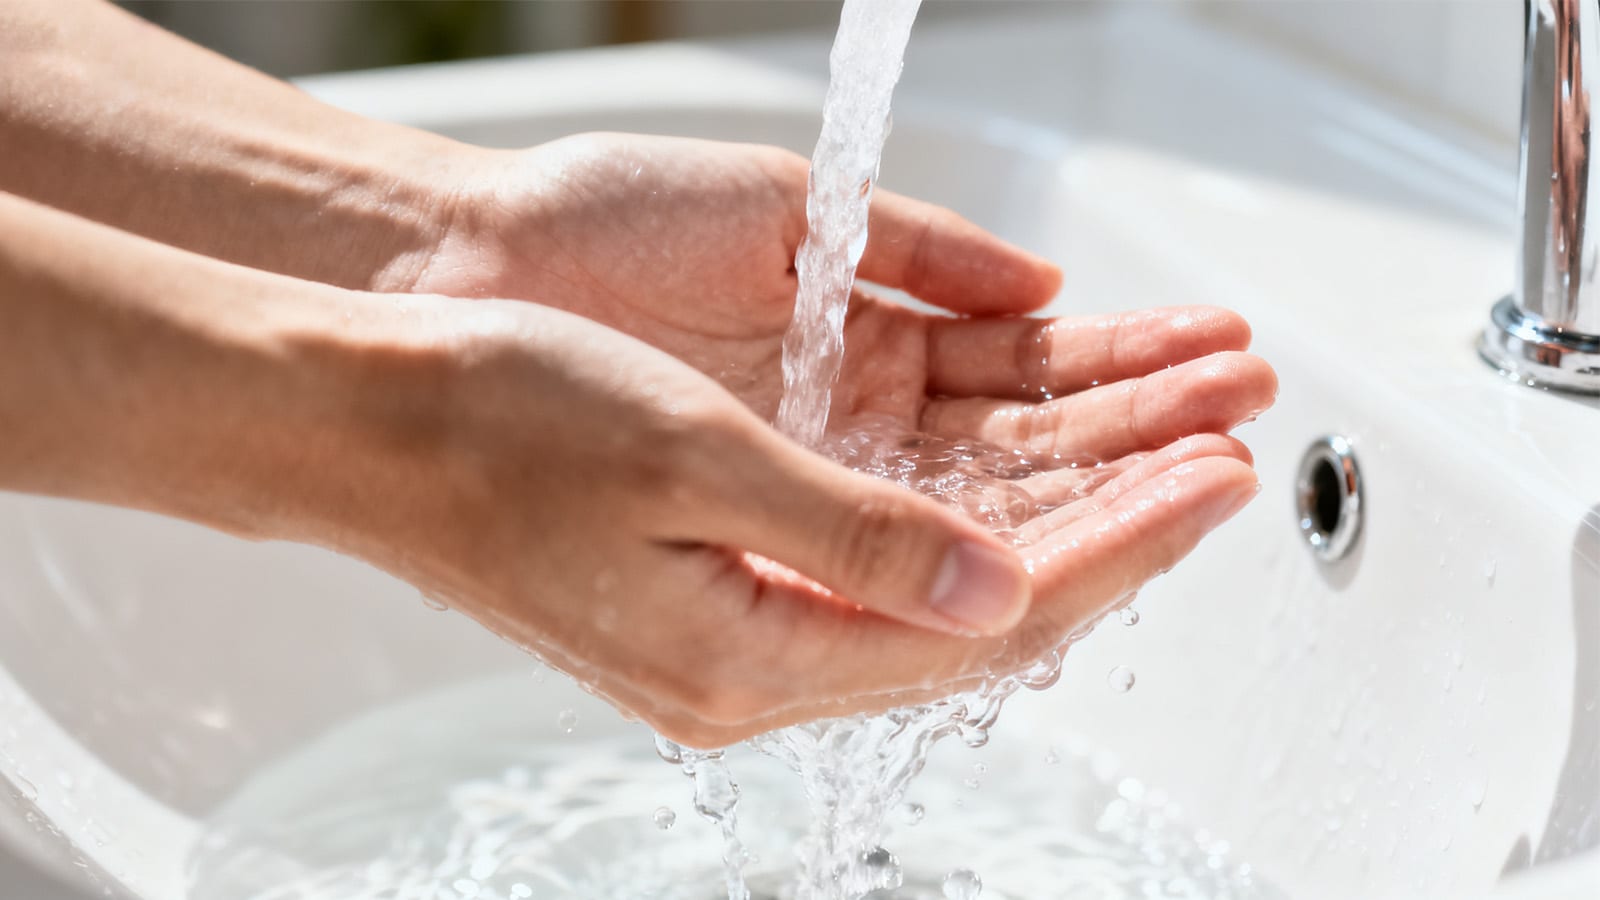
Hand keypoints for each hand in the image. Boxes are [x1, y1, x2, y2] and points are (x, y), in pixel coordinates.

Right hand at [331, 296, 1267, 748]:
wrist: (369, 421)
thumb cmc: (500, 423)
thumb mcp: (692, 462)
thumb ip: (859, 537)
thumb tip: (1007, 593)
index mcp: (754, 654)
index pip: (992, 618)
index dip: (1120, 544)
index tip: (1215, 477)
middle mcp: (758, 665)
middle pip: (988, 612)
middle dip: (1116, 529)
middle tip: (1222, 454)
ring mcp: (743, 630)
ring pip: (950, 585)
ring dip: (1056, 514)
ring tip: (1158, 445)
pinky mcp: (727, 585)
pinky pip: (891, 564)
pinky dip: (976, 516)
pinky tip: (1022, 477)